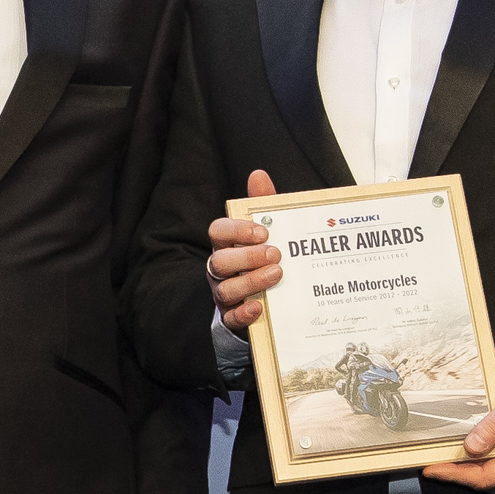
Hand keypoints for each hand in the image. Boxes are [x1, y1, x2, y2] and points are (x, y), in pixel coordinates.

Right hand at [206, 168, 283, 330]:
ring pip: (225, 289)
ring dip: (250, 281)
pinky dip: (244, 312)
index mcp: (226, 245)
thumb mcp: (266, 231)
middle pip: (220, 261)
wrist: (270, 300)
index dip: (236, 230)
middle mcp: (221, 269)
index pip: (218, 231)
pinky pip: (231, 318)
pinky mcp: (233, 318)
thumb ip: (262, 205)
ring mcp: (224, 294)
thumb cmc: (264, 259)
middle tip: (275, 253)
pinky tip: (259, 306)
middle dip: (246, 257)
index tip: (262, 231)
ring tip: (276, 275)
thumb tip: (258, 174)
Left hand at [425, 370, 494, 493]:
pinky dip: (476, 469)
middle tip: (430, 461)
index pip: (484, 477)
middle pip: (483, 482)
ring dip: (464, 472)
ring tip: (444, 457)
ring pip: (486, 483)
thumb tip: (471, 446)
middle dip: (456, 473)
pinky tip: (464, 458)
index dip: (455, 474)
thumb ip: (493, 425)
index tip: (432, 468)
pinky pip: (492, 478)